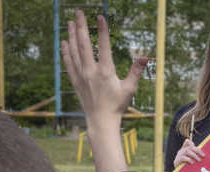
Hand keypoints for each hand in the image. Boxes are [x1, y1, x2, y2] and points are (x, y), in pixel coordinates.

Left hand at [61, 12, 147, 171]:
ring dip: (71, 36)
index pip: (103, 46)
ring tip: (70, 22)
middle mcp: (91, 72)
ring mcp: (81, 76)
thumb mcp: (130, 89)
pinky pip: (68, 63)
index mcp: (106, 72)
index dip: (101, 30)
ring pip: (74, 52)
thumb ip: (136, 71)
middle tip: (78, 13)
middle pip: (84, 45)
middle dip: (80, 27)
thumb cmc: (117, 105)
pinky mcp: (75, 82)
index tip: (99, 17)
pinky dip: (66, 52)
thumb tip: (145, 57)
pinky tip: (64, 42)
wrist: (101, 121)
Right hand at [173, 139, 205, 167]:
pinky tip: (192, 163)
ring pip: (186, 151)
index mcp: (185, 150)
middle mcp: (181, 151)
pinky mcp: (176, 161)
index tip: (200, 150)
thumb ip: (196, 156)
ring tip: (199, 160)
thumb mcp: (193, 160)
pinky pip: (182, 158)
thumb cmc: (188, 168)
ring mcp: (178, 156)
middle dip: (197, 150)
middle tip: (203, 156)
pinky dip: (188, 159)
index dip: (192, 143)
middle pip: (189, 147)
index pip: (187, 142)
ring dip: (194, 155)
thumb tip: (204, 154)